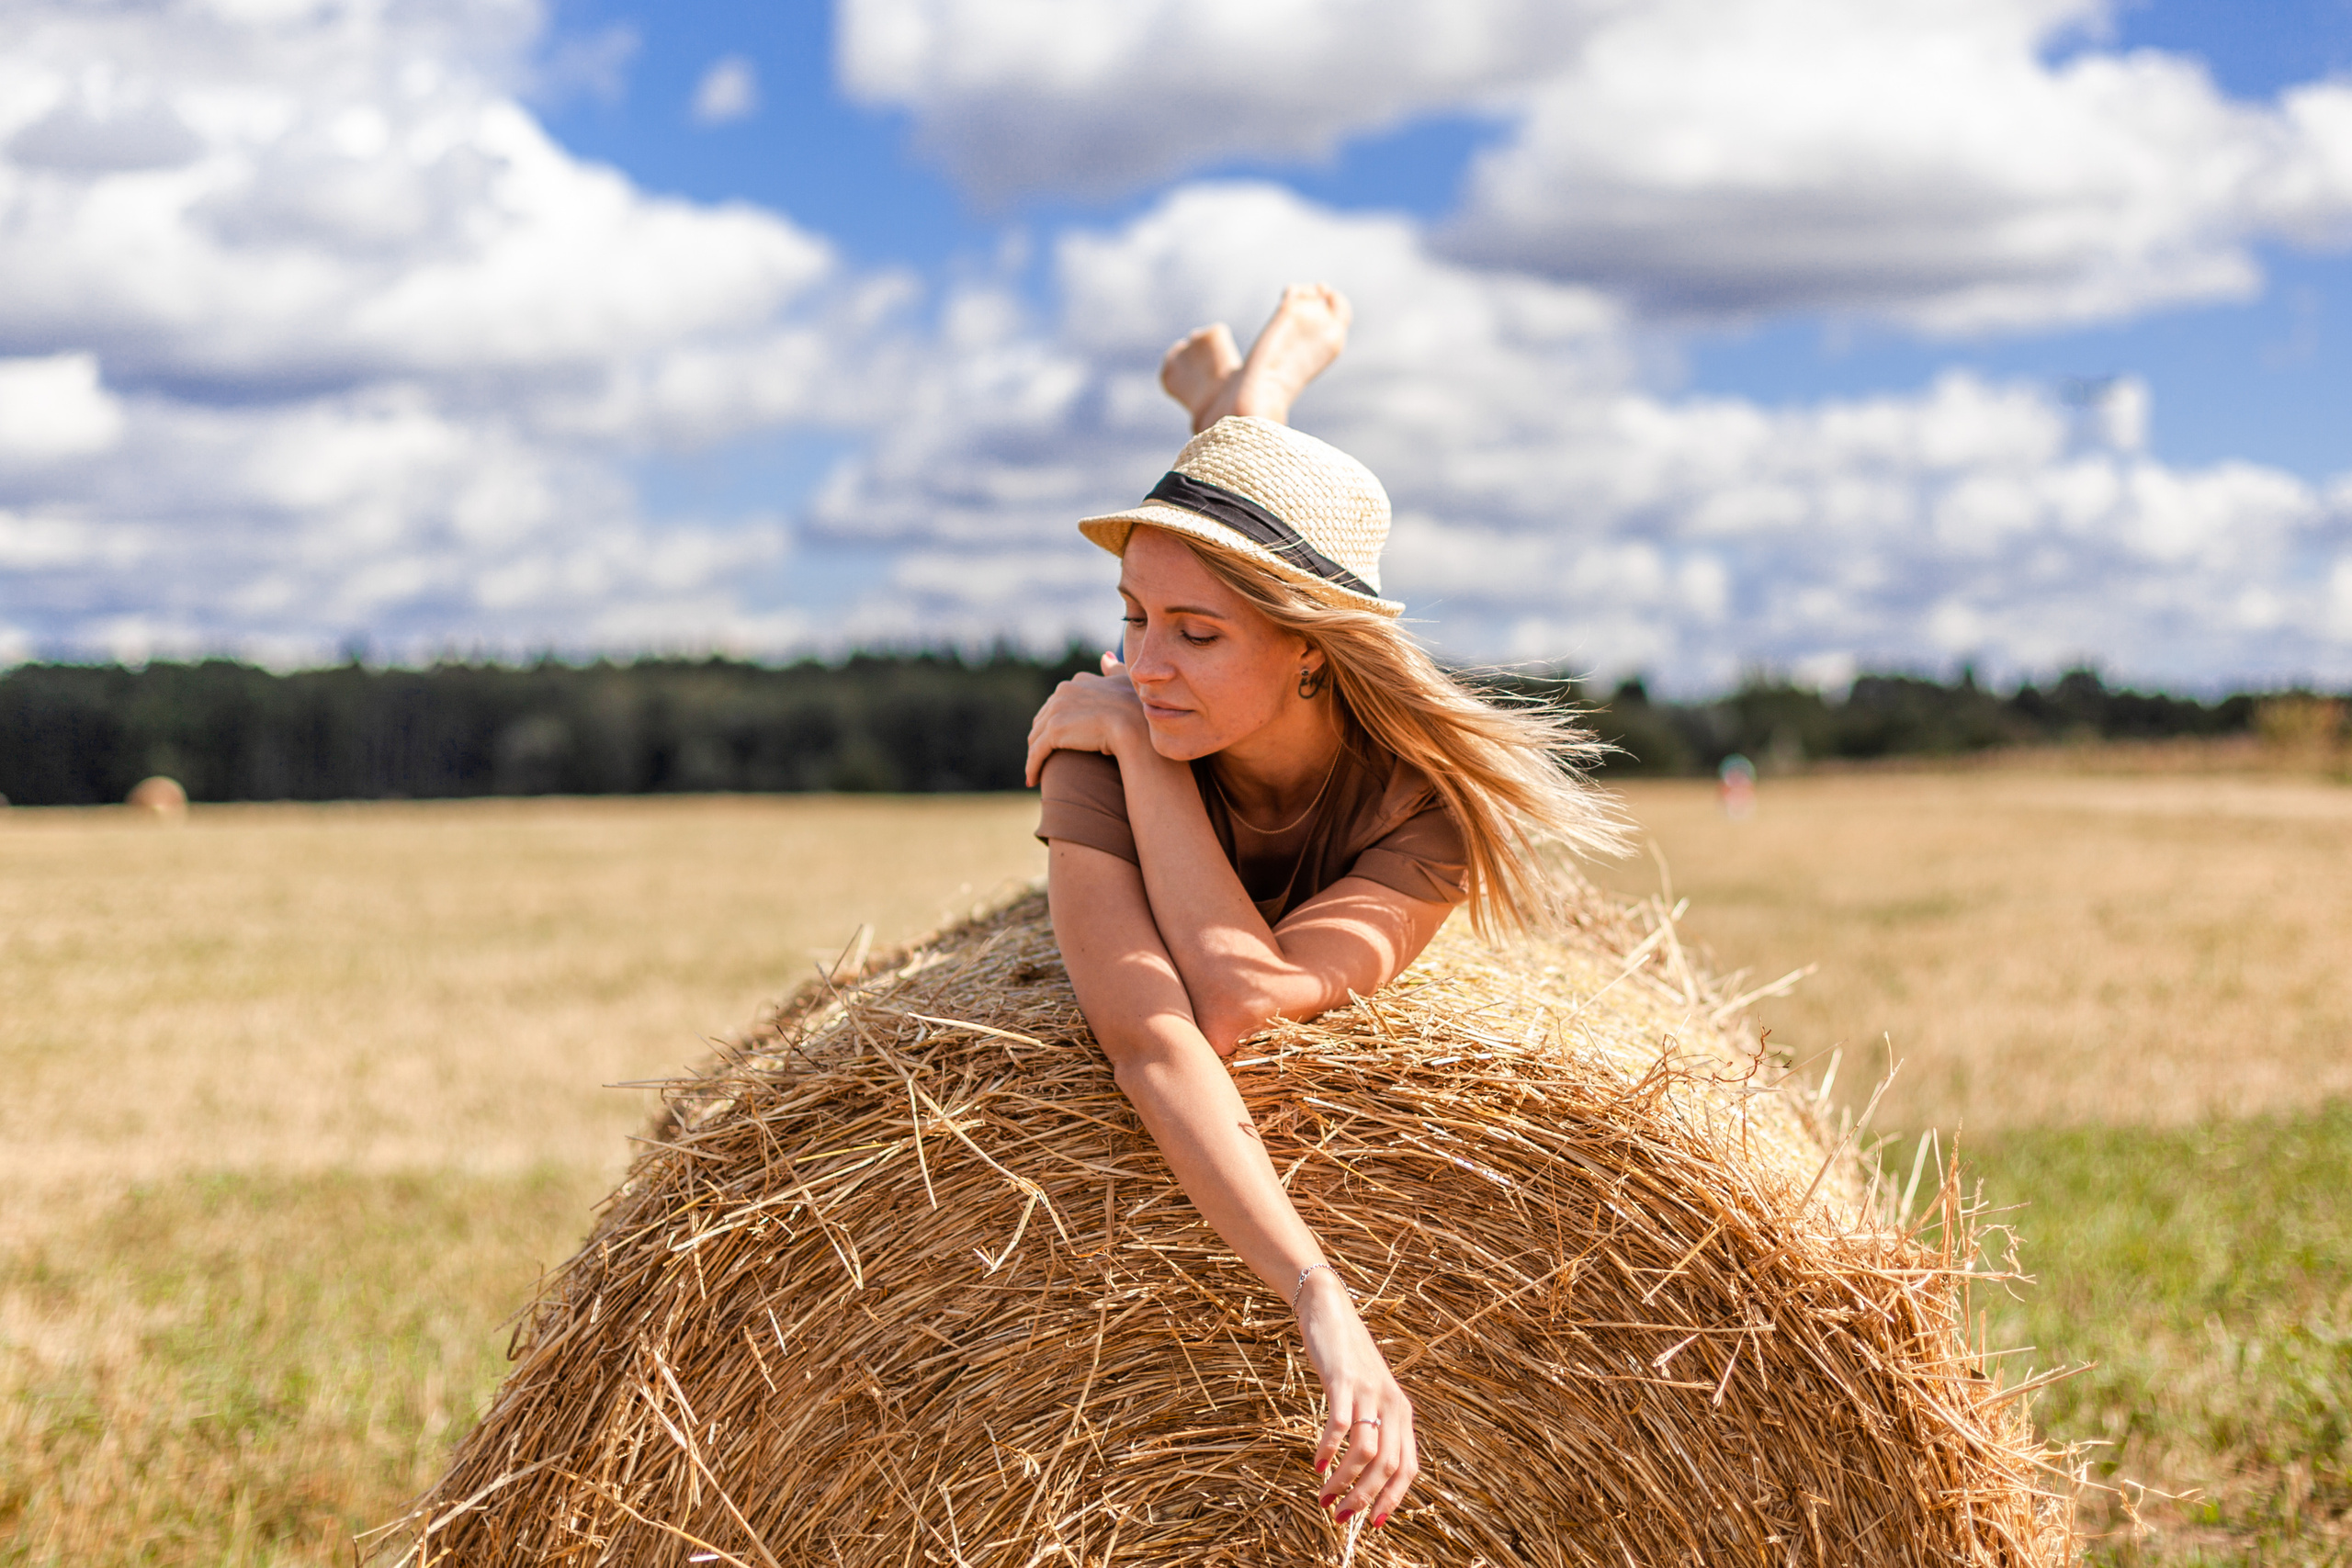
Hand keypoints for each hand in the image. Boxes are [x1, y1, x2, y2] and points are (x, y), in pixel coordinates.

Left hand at [1024, 652, 1149, 785]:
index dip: (1056, 722)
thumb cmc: (1139, 710)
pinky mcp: (1055, 731)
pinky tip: (1032, 780)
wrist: (1138, 727)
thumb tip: (1104, 657)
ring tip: (1035, 772)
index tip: (1057, 738)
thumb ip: (1114, 670)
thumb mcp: (1126, 684)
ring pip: (1037, 737)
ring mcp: (1057, 710)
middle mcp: (1064, 691)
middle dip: (1040, 740)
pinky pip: (1037, 752)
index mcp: (1078, 682)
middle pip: (1043, 720)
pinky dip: (1032, 767)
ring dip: (1035, 756)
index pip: (1058, 703)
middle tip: (1041, 759)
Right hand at [1297, 1270, 1417, 1529]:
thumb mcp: (1370, 1393)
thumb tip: (1365, 1471)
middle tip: (1341, 1517)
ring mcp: (1369, 1391)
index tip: (1373, 1523)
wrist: (1330, 1310)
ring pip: (1365, 1452)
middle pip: (1387, 1466)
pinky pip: (1340, 1426)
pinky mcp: (1344, 1381)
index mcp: (1402, 1412)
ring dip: (1344, 1482)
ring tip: (1325, 1498)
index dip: (1392, 1500)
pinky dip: (1328, 1451)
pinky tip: (1316, 1464)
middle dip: (1365, 1499)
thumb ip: (1374, 1426)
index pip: (1408, 1468)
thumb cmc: (1347, 1358)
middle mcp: (1392, 1404)